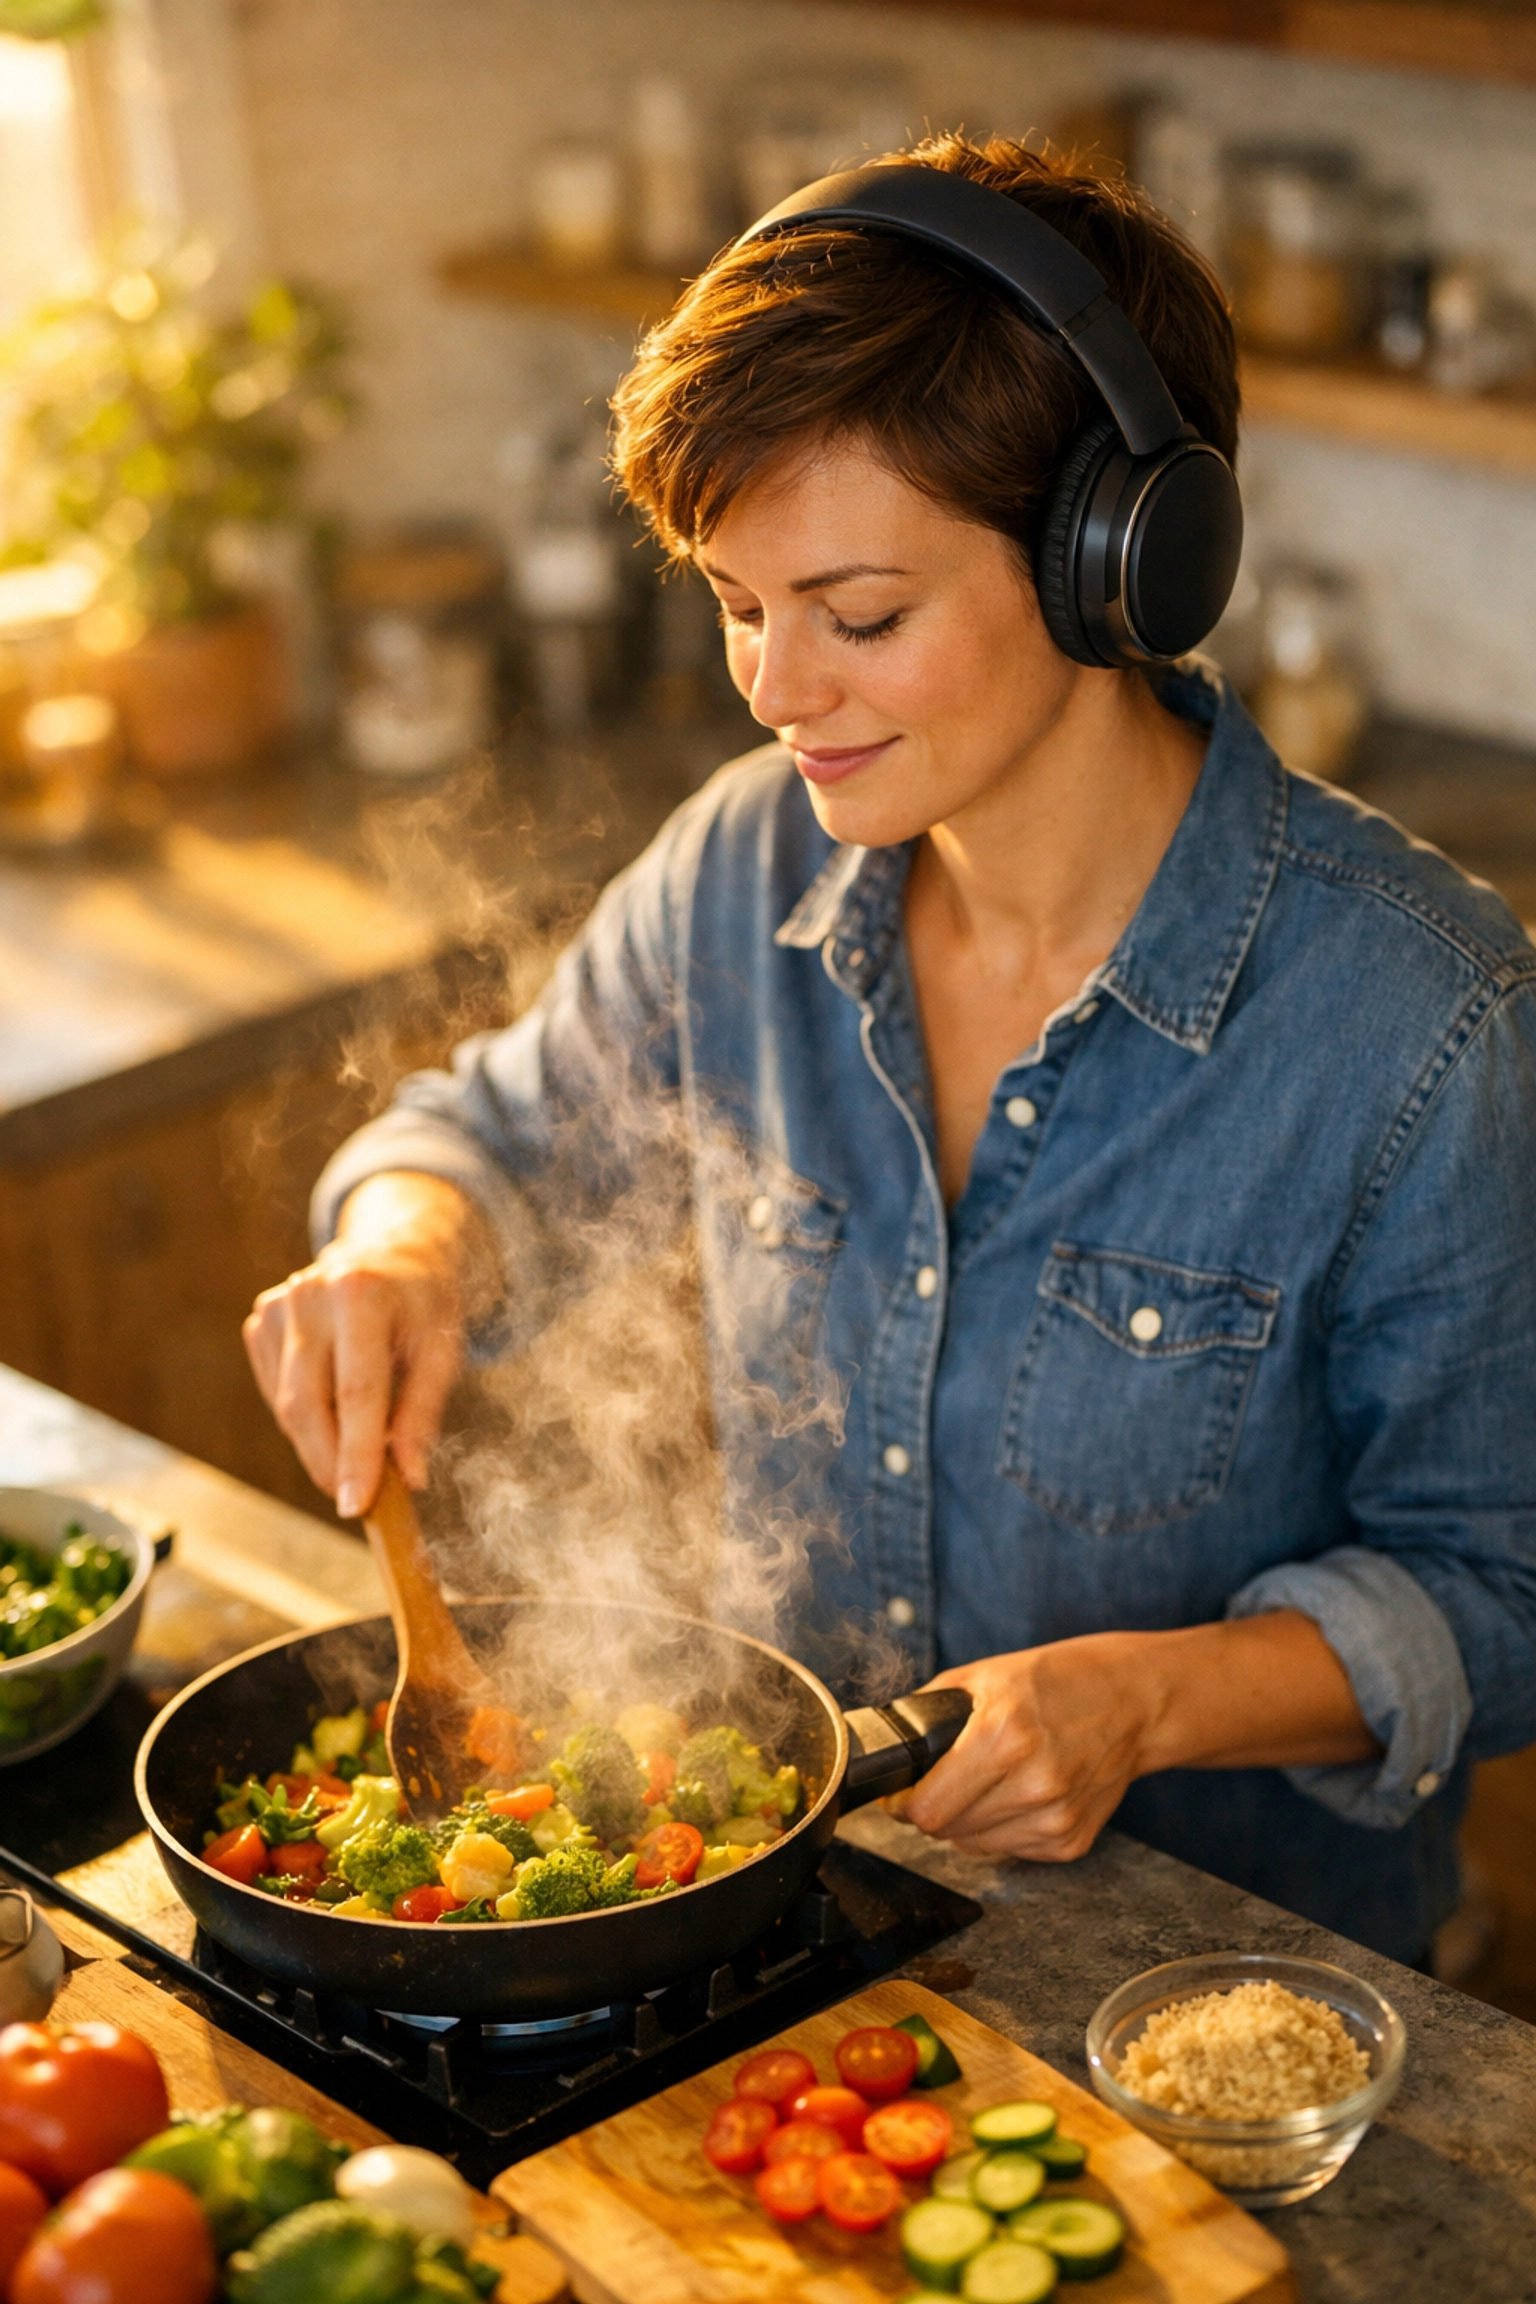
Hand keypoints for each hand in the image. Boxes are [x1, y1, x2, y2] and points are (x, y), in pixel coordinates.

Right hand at [243, 1172, 484, 1515]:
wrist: (393, 1248)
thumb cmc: (425, 1303)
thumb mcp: (443, 1349)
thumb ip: (424, 1413)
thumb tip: (409, 1478)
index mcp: (361, 1293)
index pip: (356, 1391)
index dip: (356, 1454)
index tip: (357, 1507)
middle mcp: (309, 1294)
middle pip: (309, 1404)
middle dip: (330, 1463)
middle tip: (357, 1501)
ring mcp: (277, 1305)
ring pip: (289, 1405)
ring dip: (320, 1445)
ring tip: (357, 1451)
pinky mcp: (260, 1319)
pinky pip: (278, 1391)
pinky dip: (306, 1418)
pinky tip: (335, 1409)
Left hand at [891, 1635, 1158, 1863]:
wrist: (1134, 1700)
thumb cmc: (1057, 1681)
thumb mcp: (982, 1676)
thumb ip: (927, 1713)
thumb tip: (887, 1750)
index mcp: (1002, 1737)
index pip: (926, 1810)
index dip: (905, 1802)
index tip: (905, 1791)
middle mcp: (1032, 1784)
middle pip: (946, 1831)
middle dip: (935, 1808)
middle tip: (948, 1779)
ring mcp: (1056, 1818)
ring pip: (974, 1846)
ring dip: (970, 1821)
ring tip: (992, 1780)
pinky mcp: (1072, 1841)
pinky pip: (1010, 1850)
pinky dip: (1004, 1828)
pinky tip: (1022, 1793)